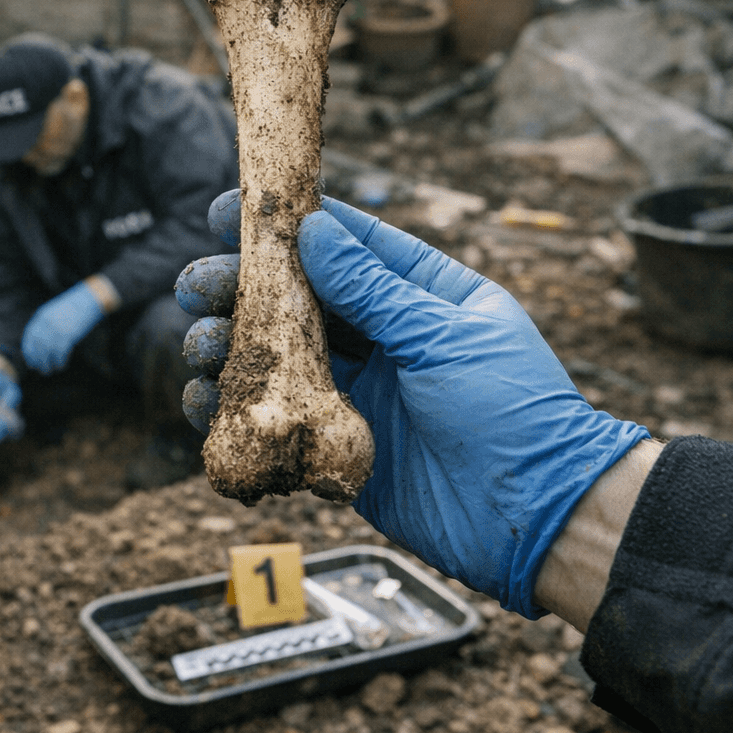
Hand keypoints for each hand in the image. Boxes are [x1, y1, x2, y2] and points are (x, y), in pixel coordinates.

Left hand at [20, 280, 106, 374]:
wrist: (88, 299)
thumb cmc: (73, 307)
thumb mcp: (54, 312)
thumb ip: (45, 324)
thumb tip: (40, 343)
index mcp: (41, 316)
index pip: (29, 337)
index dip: (28, 352)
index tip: (31, 362)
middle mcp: (46, 322)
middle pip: (37, 346)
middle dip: (38, 360)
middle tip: (41, 370)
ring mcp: (56, 328)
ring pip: (47, 351)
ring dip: (48, 364)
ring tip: (50, 370)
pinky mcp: (68, 334)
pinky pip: (60, 352)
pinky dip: (60, 361)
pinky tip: (61, 366)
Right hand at [175, 190, 649, 616]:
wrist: (538, 520)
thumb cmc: (513, 413)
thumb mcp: (443, 335)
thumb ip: (373, 287)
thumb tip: (313, 230)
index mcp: (421, 294)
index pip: (344, 244)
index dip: (284, 225)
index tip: (223, 212)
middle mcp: (383, 336)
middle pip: (295, 298)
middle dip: (239, 288)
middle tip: (193, 286)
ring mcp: (358, 390)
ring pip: (276, 356)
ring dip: (229, 346)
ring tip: (198, 344)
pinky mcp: (337, 444)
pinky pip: (275, 418)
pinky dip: (234, 409)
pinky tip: (202, 400)